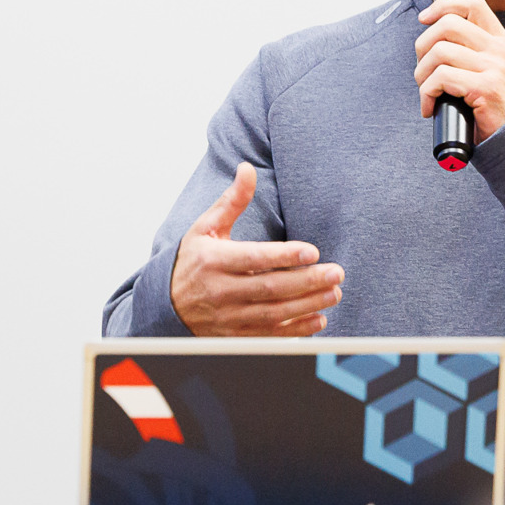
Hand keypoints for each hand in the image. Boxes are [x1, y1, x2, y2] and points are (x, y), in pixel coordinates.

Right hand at [167, 163, 342, 336]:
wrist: (168, 304)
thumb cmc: (193, 261)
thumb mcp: (205, 227)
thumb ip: (232, 200)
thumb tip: (247, 169)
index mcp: (213, 260)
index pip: (254, 259)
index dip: (284, 257)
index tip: (311, 252)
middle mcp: (220, 291)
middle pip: (270, 288)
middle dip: (307, 281)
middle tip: (336, 273)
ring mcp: (228, 317)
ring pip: (274, 313)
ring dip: (308, 304)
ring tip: (333, 292)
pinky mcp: (235, 336)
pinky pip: (270, 335)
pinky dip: (297, 330)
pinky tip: (319, 319)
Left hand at [413, 0, 504, 139]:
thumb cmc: (495, 108)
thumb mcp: (492, 71)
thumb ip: (471, 52)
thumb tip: (430, 38)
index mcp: (501, 41)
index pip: (472, 4)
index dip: (443, 5)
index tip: (424, 19)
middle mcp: (500, 50)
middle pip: (448, 25)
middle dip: (423, 46)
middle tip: (422, 69)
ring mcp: (494, 68)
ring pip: (439, 52)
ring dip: (421, 74)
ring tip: (426, 92)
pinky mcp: (485, 89)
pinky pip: (440, 78)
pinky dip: (426, 94)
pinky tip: (430, 107)